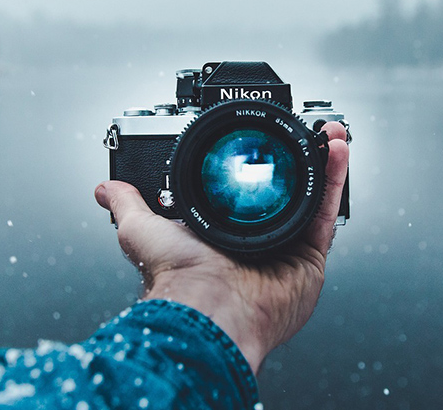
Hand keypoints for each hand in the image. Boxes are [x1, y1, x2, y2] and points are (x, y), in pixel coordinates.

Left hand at [94, 122, 348, 373]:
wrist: (209, 309)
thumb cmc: (178, 280)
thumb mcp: (142, 230)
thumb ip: (129, 204)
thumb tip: (105, 188)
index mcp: (219, 238)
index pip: (245, 195)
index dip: (257, 167)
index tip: (263, 140)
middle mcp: (255, 244)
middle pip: (283, 193)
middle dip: (296, 160)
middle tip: (302, 132)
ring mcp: (284, 250)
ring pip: (308, 198)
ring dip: (321, 163)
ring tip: (327, 134)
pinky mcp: (309, 258)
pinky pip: (325, 213)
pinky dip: (334, 181)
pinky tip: (337, 151)